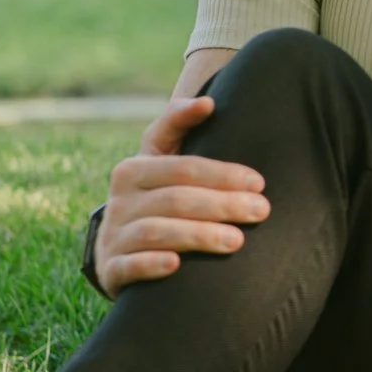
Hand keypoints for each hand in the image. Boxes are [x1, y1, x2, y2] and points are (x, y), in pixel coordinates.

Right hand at [93, 97, 270, 296]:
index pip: (184, 168)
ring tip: (237, 241)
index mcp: (134, 169)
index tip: (259, 183)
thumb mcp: (159, 157)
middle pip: (176, 199)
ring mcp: (113, 236)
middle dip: (222, 204)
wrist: (119, 246)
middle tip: (261, 211)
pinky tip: (177, 265)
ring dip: (199, 235)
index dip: (223, 174)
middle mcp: (120, 201)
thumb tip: (208, 102)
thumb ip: (178, 124)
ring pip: (157, 232)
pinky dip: (151, 264)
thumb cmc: (155, 194)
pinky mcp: (110, 269)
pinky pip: (129, 266)